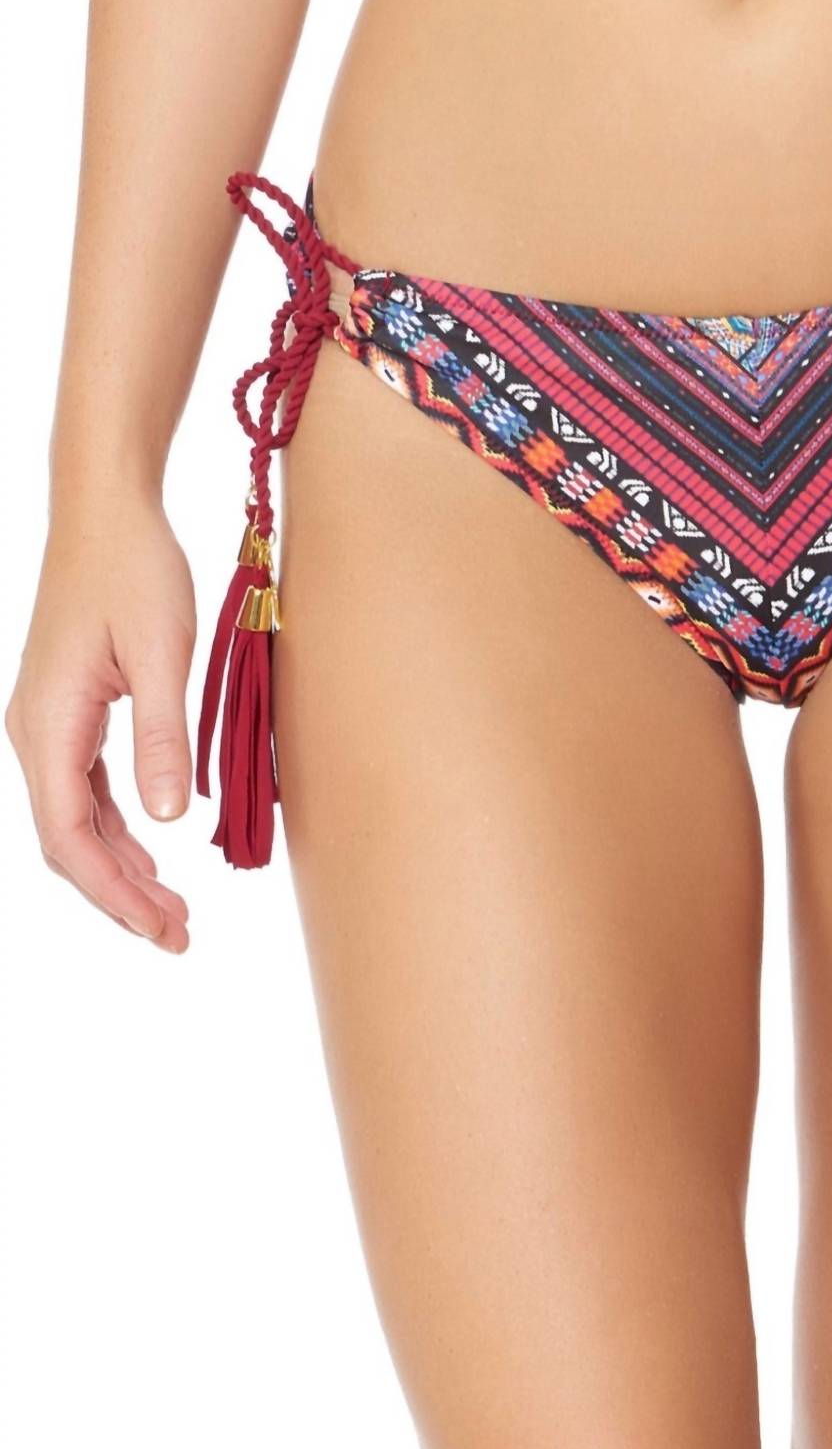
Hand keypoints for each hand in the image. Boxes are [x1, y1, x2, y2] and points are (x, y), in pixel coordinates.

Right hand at [7, 497, 194, 952]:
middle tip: (179, 936)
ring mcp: (48, 723)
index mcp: (48, 725)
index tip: (161, 926)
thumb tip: (166, 822)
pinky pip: (84, 790)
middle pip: (68, 841)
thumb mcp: (162, 654)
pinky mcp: (69, 710)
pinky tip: (152, 852)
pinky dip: (118, 829)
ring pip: (76, 820)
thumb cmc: (135, 571)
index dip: (113, 892)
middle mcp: (35, 731)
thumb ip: (161, 739)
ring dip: (121, 868)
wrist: (106, 512)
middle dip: (119, 895)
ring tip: (172, 909)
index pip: (69, 837)